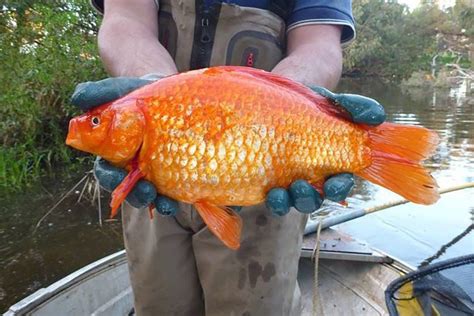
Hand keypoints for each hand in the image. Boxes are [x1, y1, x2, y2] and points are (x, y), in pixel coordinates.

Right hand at [71, 75, 179, 215]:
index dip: (109, 177)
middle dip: (136, 195)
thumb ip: (98, 93)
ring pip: (149, 193)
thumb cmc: (138, 93)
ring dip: (155, 201)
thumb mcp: (119, 89)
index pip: (106, 171)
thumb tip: (77, 100)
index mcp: (114, 152)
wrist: (168, 92)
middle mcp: (131, 166)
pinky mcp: (172, 172)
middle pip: (128, 188)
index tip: (116, 176)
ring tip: (165, 204)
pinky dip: (172, 199)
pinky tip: (177, 201)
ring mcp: (152, 171)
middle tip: (146, 192)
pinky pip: (170, 191)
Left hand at [265, 86, 385, 215]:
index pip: (340, 184)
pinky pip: (273, 199)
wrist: (278, 101)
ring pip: (293, 202)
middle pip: (315, 199)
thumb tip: (376, 117)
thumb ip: (356, 108)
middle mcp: (310, 178)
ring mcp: (288, 182)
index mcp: (330, 166)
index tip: (333, 184)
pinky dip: (273, 200)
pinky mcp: (268, 181)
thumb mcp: (333, 102)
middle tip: (301, 186)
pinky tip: (269, 192)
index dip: (339, 188)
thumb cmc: (311, 106)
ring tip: (282, 191)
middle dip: (310, 198)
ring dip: (289, 201)